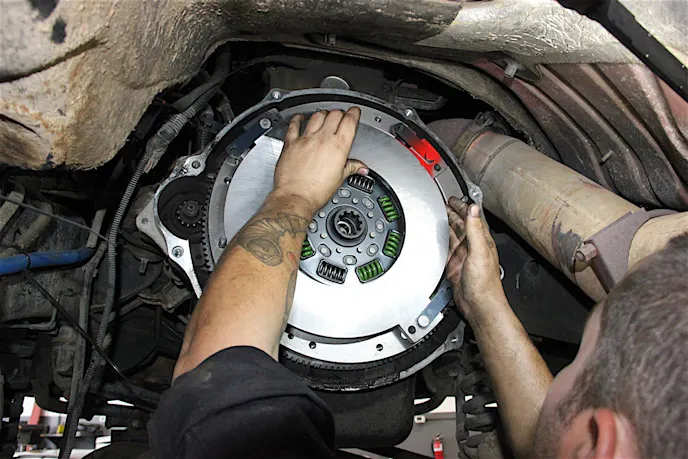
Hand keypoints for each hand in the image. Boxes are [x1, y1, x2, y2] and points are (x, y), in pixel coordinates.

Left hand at [273, 108, 367, 214]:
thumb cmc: (316, 192)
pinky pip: (294, 124)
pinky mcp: (291, 142)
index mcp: (338, 147)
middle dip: (340, 113)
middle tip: (341, 117)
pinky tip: (300, 117)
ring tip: (325, 116)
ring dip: (323, 113)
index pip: (349, 121)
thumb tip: (360, 168)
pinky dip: (298, 118)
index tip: (354, 112)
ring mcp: (306, 139)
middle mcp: (322, 139)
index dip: (354, 113)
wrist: (296, 197)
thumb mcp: (339, 179)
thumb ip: (351, 168)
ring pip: (317, 115)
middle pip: (334, 114)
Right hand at [446, 196, 505, 323]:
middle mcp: (472, 248)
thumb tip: (474, 209)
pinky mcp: (454, 266)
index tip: (455, 199)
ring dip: (446, 225)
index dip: (463, 207)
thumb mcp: (480, 252)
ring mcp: (463, 257)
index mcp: (482, 241)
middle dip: (452, 213)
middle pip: (461, 225)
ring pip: (452, 236)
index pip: (472, 219)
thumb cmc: (485, 283)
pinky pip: (445, 250)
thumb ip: (475, 230)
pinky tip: (435, 238)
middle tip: (443, 204)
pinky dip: (440, 242)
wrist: (479, 305)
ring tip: (438, 215)